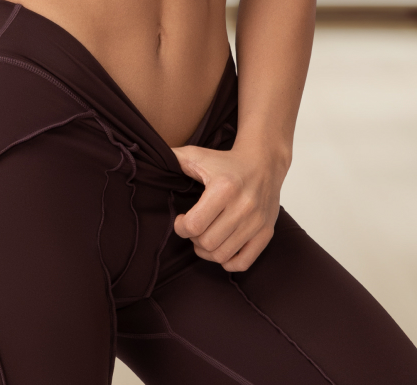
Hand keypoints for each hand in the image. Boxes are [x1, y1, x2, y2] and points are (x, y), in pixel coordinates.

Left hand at [171, 143, 286, 272]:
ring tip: (205, 236)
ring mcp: (257, 222)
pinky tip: (221, 246)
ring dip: (207, 251)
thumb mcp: (198, 155)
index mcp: (224, 188)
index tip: (182, 220)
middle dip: (194, 239)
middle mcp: (243, 206)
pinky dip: (228, 261)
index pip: (194, 225)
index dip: (181, 227)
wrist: (263, 163)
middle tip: (194, 228)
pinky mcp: (266, 232)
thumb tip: (149, 162)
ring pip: (222, 255)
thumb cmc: (226, 162)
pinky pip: (243, 262)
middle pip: (207, 243)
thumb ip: (173, 158)